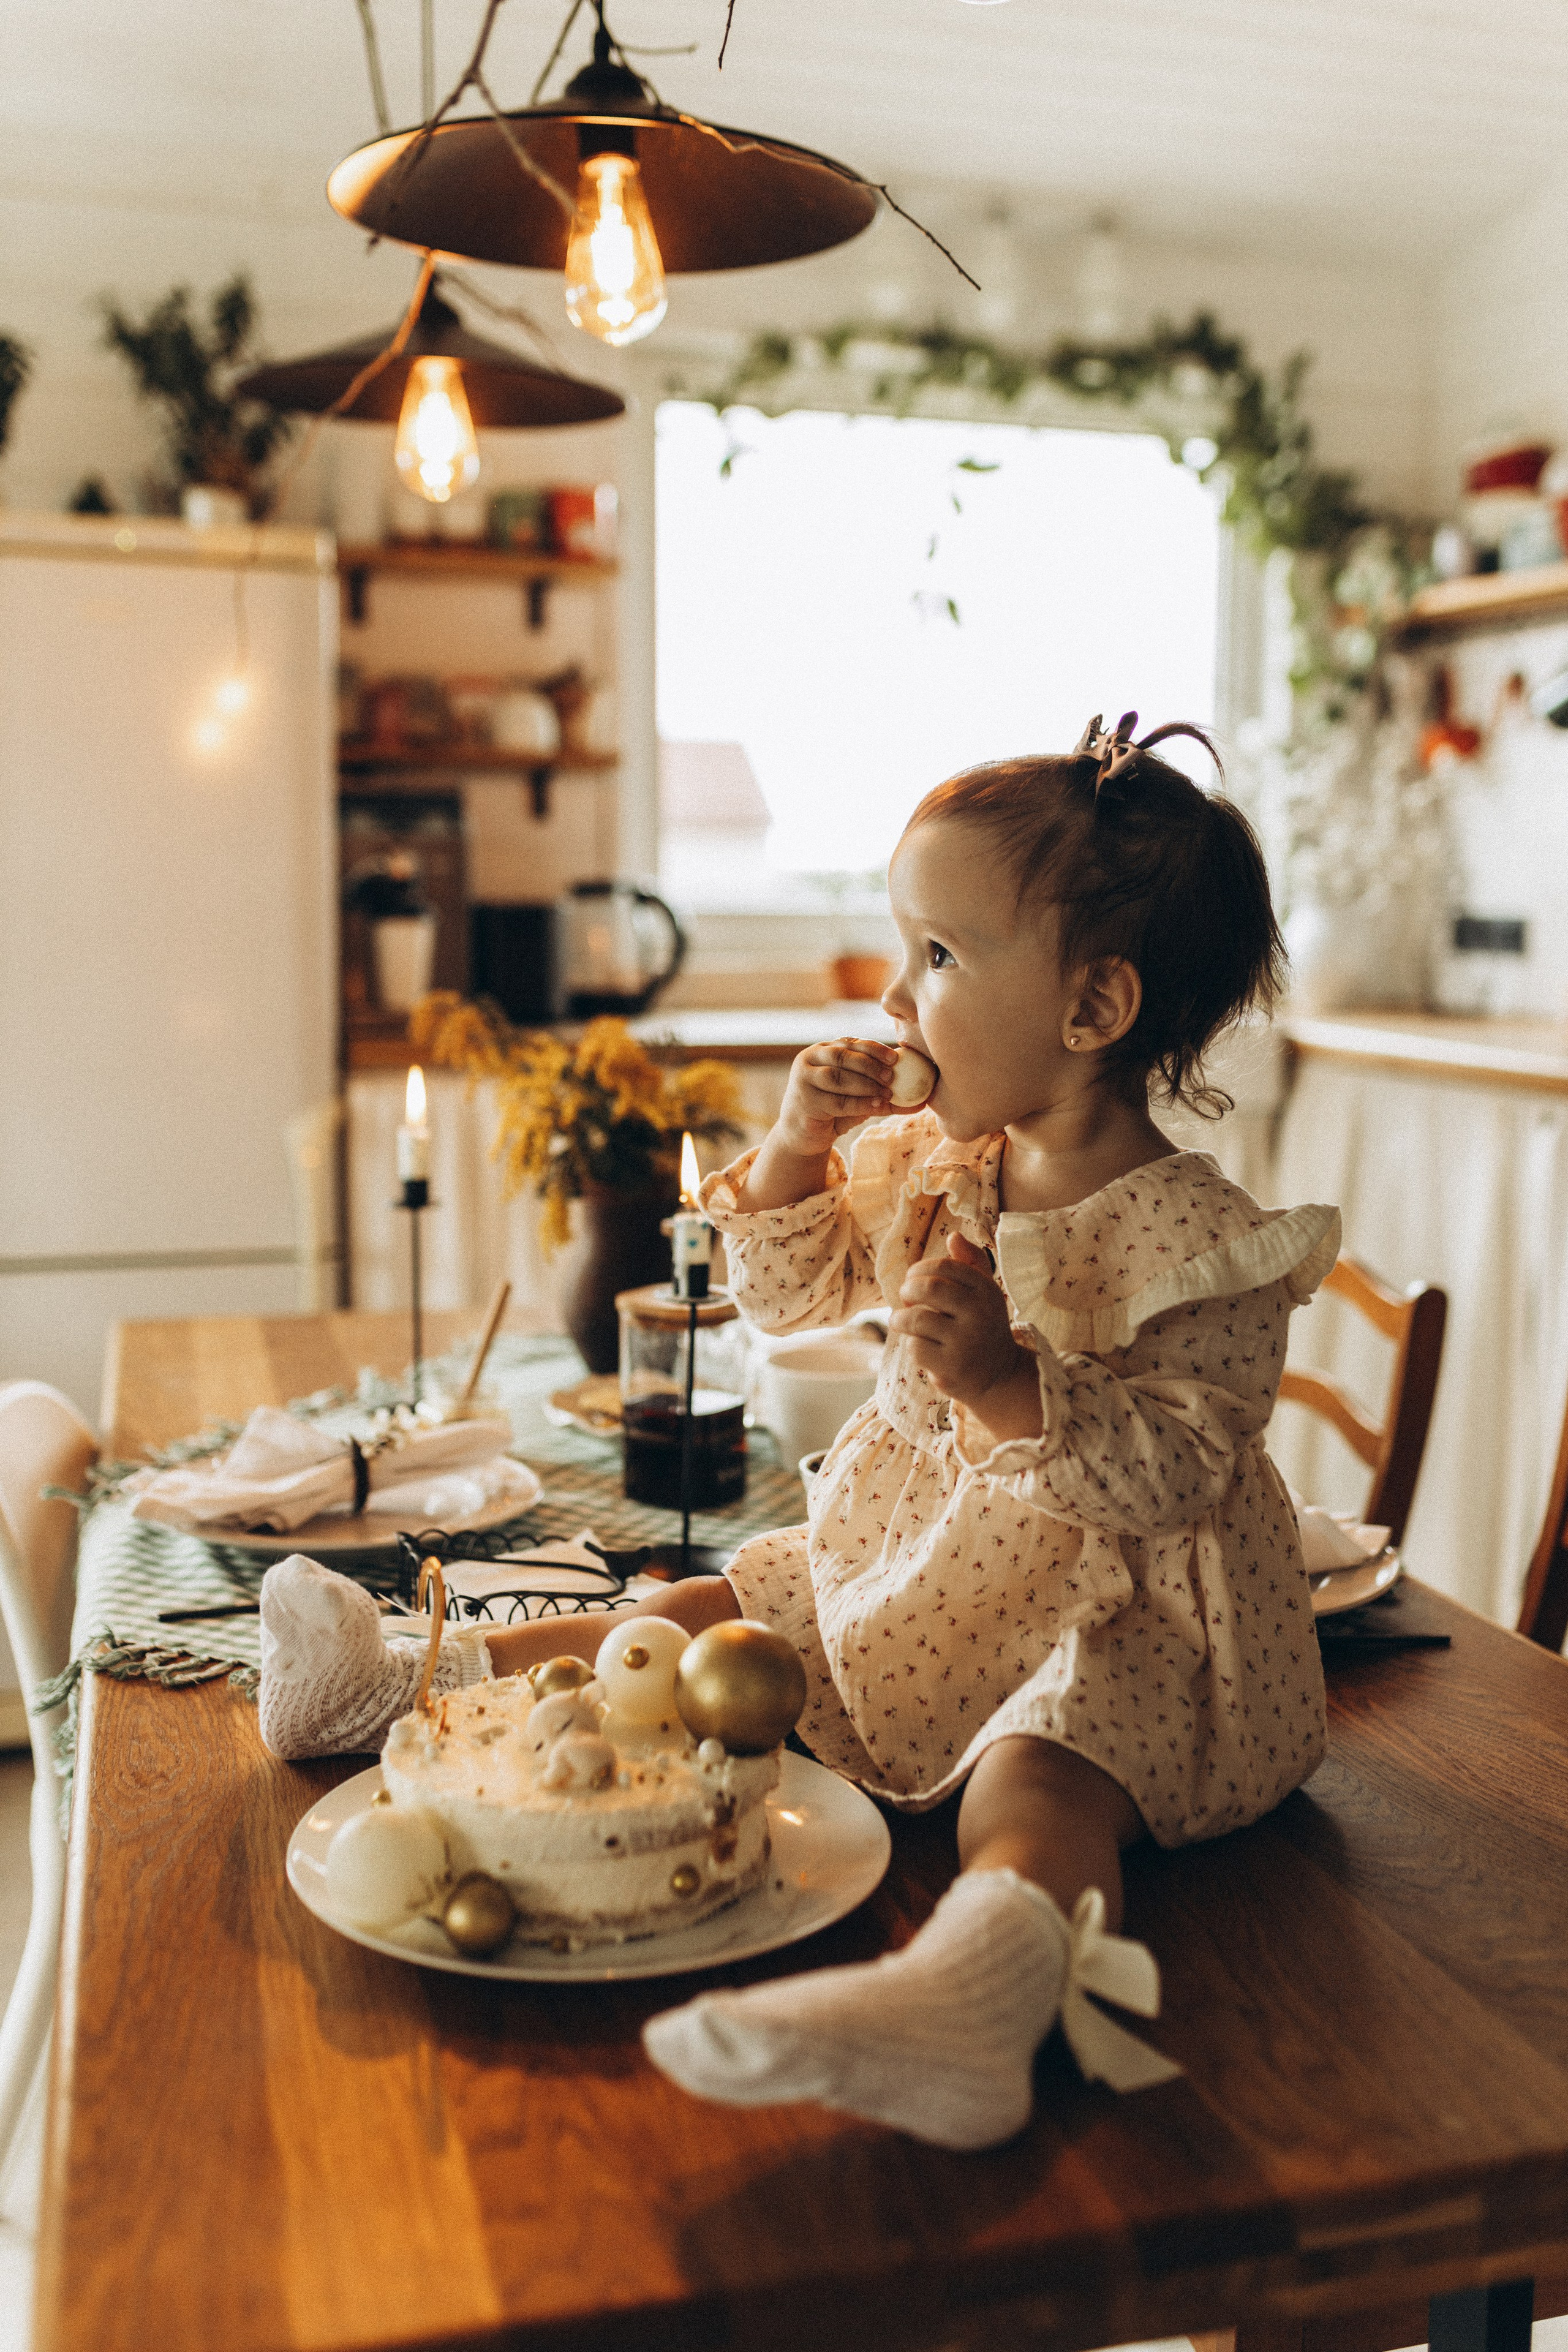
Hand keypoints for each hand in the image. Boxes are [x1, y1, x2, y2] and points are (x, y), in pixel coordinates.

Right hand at [773, 1037, 896, 1157]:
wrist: (803, 1134)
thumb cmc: (833, 1110)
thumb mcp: (859, 1097)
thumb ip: (884, 1094)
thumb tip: (922, 1101)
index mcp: (823, 1050)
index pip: (850, 1043)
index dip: (874, 1048)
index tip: (896, 1058)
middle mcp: (809, 1060)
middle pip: (843, 1057)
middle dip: (870, 1066)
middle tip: (891, 1077)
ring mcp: (803, 1080)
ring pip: (838, 1078)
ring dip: (866, 1085)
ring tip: (887, 1094)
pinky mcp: (804, 1101)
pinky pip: (836, 1101)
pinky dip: (859, 1103)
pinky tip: (876, 1105)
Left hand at [890, 1233, 1042, 1436]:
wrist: (999, 1374)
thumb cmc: (982, 1325)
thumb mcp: (984, 1292)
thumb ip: (971, 1261)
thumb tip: (953, 1236)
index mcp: (986, 1290)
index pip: (945, 1266)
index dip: (920, 1268)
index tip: (914, 1278)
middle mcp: (980, 1314)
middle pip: (928, 1288)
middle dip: (907, 1289)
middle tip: (905, 1297)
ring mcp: (966, 1342)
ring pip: (916, 1319)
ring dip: (900, 1319)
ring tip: (900, 1321)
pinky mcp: (951, 1367)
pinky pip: (915, 1347)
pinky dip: (911, 1344)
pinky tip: (920, 1346)